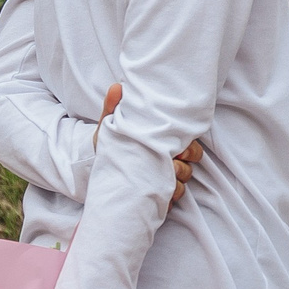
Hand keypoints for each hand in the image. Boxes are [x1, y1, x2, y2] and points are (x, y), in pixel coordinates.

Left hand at [95, 82, 201, 203]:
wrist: (97, 170)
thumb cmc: (110, 146)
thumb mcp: (109, 127)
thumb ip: (113, 108)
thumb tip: (117, 87)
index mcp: (162, 142)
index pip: (190, 146)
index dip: (188, 149)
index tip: (178, 151)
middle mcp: (167, 161)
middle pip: (190, 165)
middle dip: (182, 166)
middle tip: (170, 165)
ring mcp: (164, 180)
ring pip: (183, 183)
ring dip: (175, 184)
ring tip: (161, 183)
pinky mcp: (158, 196)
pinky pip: (172, 201)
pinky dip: (168, 199)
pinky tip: (159, 197)